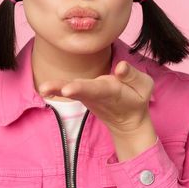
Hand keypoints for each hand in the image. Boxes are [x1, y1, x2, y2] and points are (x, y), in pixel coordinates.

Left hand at [38, 60, 153, 134]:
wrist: (128, 121)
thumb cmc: (136, 99)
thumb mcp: (144, 87)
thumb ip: (132, 76)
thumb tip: (120, 66)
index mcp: (114, 91)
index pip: (99, 89)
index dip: (84, 87)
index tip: (69, 89)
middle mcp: (97, 94)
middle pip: (83, 90)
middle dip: (70, 88)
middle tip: (51, 88)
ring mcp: (88, 96)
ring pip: (73, 89)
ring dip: (58, 87)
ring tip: (44, 88)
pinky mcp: (83, 94)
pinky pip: (69, 88)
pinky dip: (57, 88)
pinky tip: (45, 89)